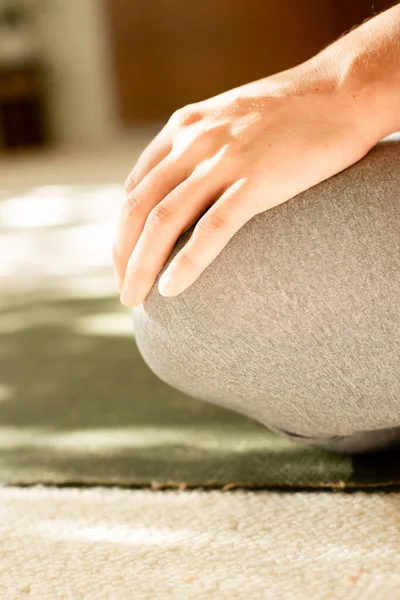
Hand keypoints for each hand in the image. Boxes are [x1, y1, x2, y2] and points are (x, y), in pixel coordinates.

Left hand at [113, 58, 377, 305]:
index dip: (123, 229)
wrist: (343, 89)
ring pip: (164, 221)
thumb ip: (203, 147)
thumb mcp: (230, 119)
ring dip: (142, 265)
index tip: (126, 259)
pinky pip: (212, 228)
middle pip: (138, 208)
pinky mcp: (257, 179)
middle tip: (124, 290)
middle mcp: (194, 142)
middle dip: (123, 255)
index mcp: (184, 128)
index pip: (136, 187)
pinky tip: (172, 288)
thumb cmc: (291, 111)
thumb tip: (190, 186)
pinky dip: (188, 262)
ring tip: (135, 299)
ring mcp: (224, 160)